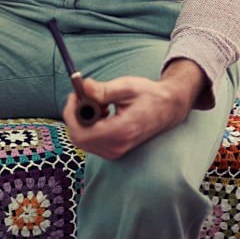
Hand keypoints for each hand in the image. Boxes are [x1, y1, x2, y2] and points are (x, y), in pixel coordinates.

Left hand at [62, 75, 190, 159]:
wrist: (168, 108)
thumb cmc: (149, 95)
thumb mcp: (127, 86)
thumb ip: (104, 89)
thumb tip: (83, 87)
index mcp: (120, 132)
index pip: (82, 132)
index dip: (71, 113)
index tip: (75, 94)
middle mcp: (117, 147)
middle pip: (78, 138)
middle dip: (74, 115)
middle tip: (83, 94)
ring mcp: (116, 152)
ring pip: (83, 140)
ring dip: (83, 119)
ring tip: (99, 102)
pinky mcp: (115, 151)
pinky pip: (91, 141)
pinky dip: (89, 125)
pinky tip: (102, 112)